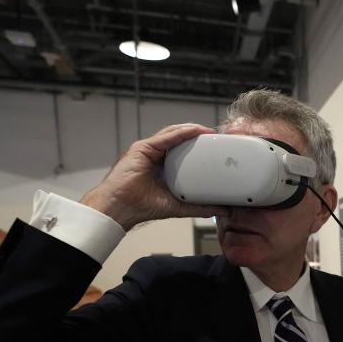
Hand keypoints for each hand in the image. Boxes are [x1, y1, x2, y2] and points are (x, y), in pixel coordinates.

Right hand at [80, 123, 225, 230]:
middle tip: (216, 137)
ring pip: (173, 134)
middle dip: (198, 136)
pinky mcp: (142, 148)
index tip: (216, 149)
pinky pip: (165, 137)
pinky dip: (181, 133)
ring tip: (208, 131)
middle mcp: (155, 156)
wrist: (120, 207)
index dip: (199, 148)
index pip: (183, 152)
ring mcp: (148, 150)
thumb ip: (199, 207)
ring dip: (192, 130)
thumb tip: (222, 210)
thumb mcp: (178, 206)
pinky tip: (194, 130)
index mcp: (162, 167)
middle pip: (179, 140)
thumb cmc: (140, 206)